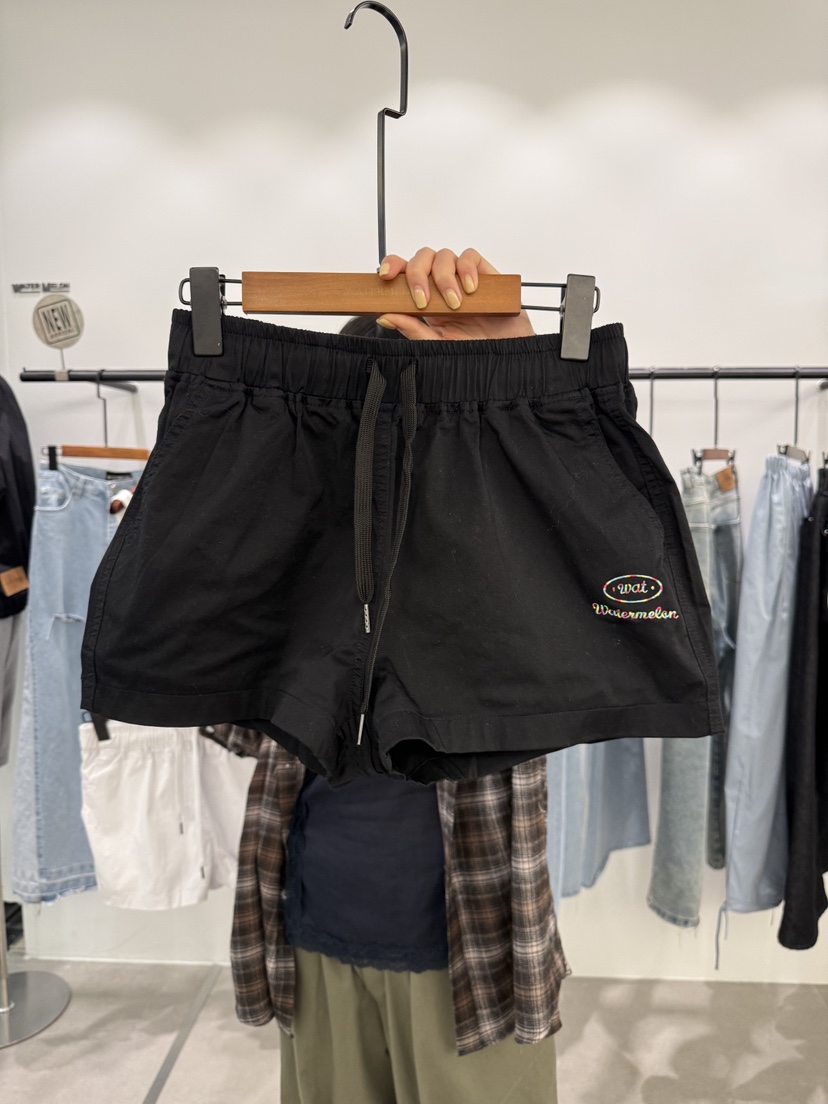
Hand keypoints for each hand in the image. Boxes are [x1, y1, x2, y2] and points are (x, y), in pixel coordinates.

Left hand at [377, 247, 534, 340]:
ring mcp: (461, 277)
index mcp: (425, 297)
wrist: (506, 352)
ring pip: (443, 256)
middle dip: (417, 275)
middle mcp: (441, 284)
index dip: (393, 265)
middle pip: (421, 258)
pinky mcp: (483, 273)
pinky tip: (470, 289)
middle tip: (423, 301)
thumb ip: (412, 329)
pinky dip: (466, 269)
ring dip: (444, 278)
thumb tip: (384, 316)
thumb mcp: (437, 343)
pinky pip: (470, 256)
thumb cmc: (472, 349)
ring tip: (455, 304)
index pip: (404, 271)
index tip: (385, 275)